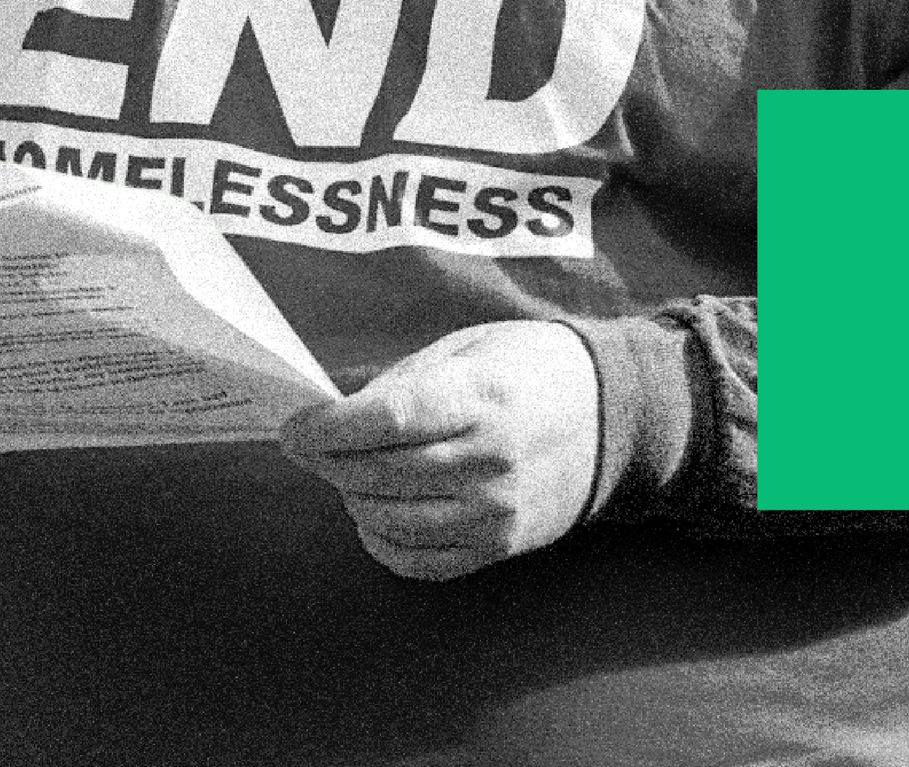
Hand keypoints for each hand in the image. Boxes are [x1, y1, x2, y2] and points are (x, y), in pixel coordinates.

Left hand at [278, 319, 598, 581]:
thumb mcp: (473, 347)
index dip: (330, 428)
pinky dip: (380, 542)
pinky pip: (417, 560)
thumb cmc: (532, 367)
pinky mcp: (498, 546)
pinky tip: (373, 514)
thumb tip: (336, 415)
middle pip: (380, 472)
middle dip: (330, 461)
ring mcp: (494, 510)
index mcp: (482, 396)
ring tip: (346, 473)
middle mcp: (489, 458)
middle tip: (311, 445)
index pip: (389, 420)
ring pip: (390, 519)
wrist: (613, 415)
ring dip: (351, 497)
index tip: (294, 427)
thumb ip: (405, 380)